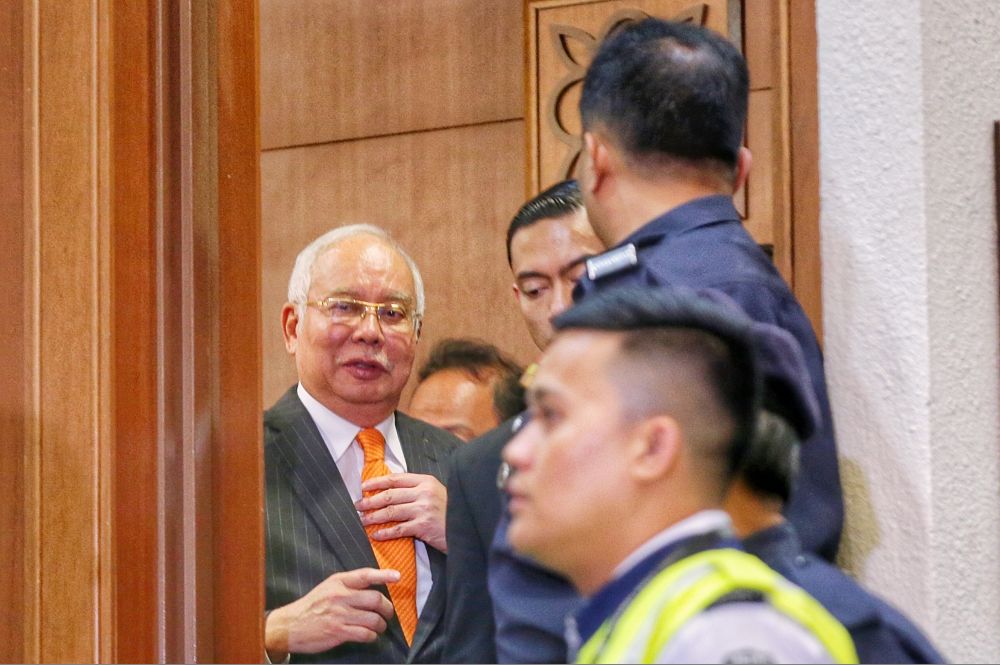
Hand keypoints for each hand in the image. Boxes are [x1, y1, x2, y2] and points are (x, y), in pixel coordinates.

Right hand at [264, 567, 397, 660]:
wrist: (290, 626)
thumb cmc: (312, 606)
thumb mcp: (327, 588)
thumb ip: (348, 585)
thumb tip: (372, 588)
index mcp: (338, 582)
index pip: (365, 575)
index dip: (383, 575)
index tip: (397, 577)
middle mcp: (340, 596)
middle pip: (375, 599)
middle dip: (387, 608)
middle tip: (388, 613)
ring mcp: (340, 614)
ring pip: (373, 618)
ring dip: (381, 624)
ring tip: (380, 626)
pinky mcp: (338, 631)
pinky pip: (365, 634)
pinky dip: (372, 636)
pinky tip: (370, 636)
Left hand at [356, 473, 447, 552]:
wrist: (466, 527)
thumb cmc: (449, 511)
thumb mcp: (435, 492)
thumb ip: (417, 489)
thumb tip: (391, 490)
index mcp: (426, 481)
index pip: (396, 478)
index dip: (378, 482)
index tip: (364, 486)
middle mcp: (424, 492)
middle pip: (390, 495)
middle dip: (371, 500)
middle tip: (358, 505)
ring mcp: (424, 509)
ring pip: (391, 512)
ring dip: (374, 516)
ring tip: (363, 520)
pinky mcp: (423, 526)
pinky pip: (398, 529)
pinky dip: (385, 533)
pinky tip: (376, 535)